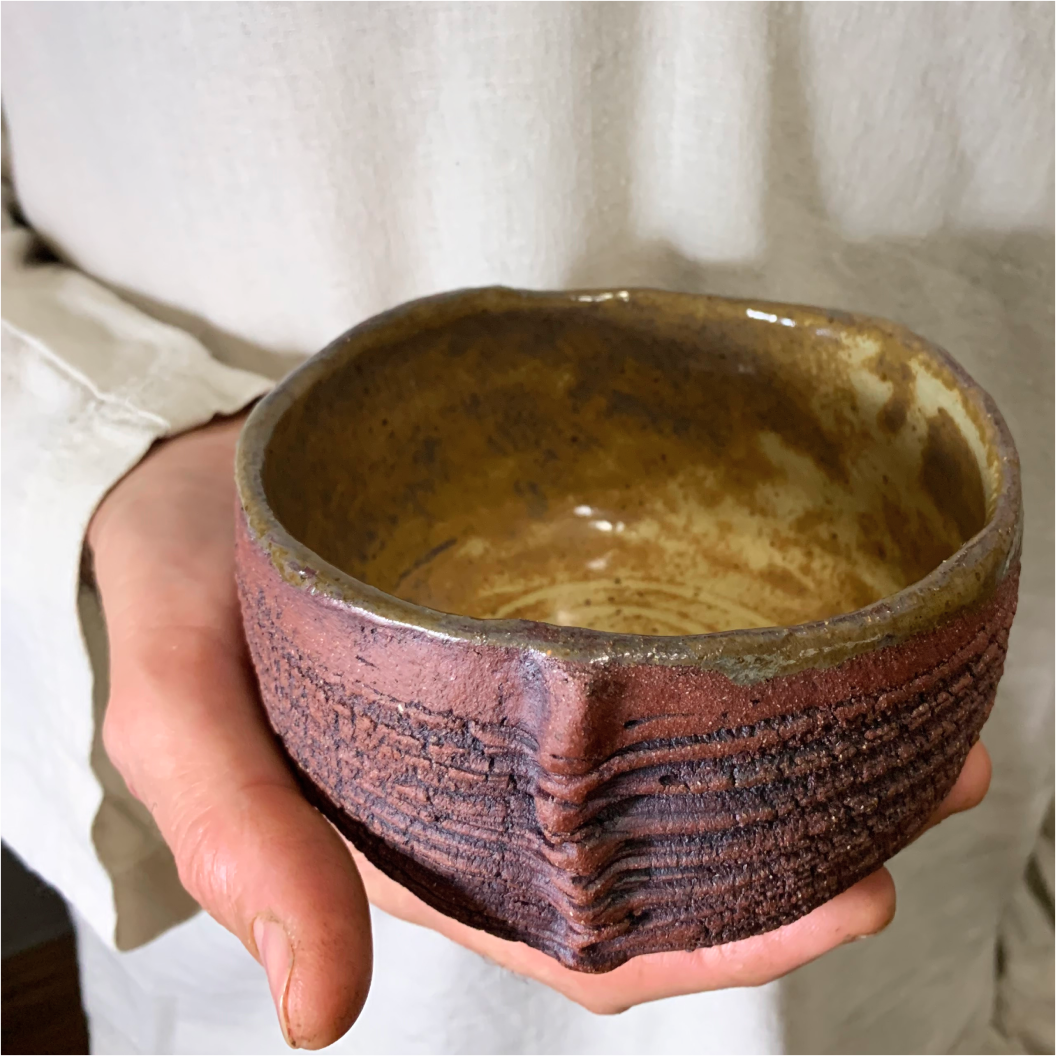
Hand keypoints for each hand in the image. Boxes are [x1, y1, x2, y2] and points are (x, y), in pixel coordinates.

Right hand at [90, 415, 991, 1045]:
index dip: (713, 939)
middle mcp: (477, 786)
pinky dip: (720, 669)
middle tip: (927, 781)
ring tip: (909, 714)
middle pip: (654, 858)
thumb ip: (232, 830)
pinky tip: (798, 637)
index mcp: (410, 837)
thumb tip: (318, 1006)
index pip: (580, 935)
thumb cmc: (175, 583)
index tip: (844, 891)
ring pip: (663, 765)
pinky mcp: (524, 615)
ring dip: (785, 755)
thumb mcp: (174, 703)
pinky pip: (637, 667)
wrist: (186, 479)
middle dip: (794, 845)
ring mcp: (510, 701)